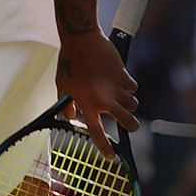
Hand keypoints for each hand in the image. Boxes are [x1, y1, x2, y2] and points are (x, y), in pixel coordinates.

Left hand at [56, 32, 139, 158]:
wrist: (81, 38)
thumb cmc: (69, 62)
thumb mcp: (62, 86)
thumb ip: (67, 105)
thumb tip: (70, 117)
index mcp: (86, 104)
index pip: (96, 133)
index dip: (105, 148)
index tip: (111, 157)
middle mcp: (103, 99)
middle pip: (127, 121)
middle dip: (132, 126)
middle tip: (130, 124)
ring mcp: (115, 87)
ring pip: (133, 104)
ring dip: (129, 103)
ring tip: (120, 96)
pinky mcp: (123, 74)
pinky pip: (133, 86)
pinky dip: (128, 85)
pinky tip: (119, 79)